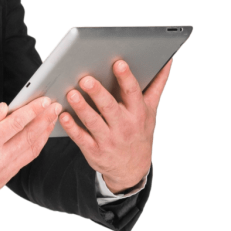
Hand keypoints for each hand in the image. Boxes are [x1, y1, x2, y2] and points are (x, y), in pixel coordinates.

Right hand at [0, 97, 62, 207]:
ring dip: (43, 134)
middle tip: (54, 106)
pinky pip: (23, 162)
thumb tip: (5, 108)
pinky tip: (37, 137)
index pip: (16, 124)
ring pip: (31, 152)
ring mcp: (1, 174)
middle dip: (44, 120)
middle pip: (29, 137)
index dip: (33, 110)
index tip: (44, 101)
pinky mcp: (2, 181)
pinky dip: (33, 148)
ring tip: (51, 120)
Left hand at [60, 58, 171, 192]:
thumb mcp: (150, 110)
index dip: (126, 78)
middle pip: (110, 107)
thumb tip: (167, 61)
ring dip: (82, 108)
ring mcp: (108, 140)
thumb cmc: (139, 131)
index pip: (132, 93)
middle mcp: (124, 126)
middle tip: (86, 79)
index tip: (118, 63)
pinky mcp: (94, 150)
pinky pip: (81, 138)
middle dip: (98, 93)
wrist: (132, 168)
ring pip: (93, 122)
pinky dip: (71, 127)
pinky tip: (63, 116)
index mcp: (138, 113)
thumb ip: (156, 85)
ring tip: (71, 93)